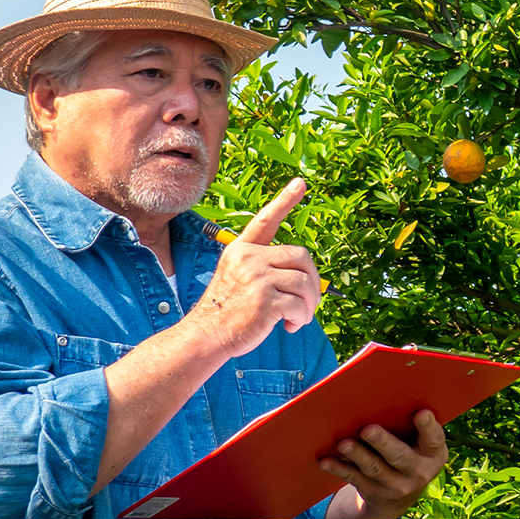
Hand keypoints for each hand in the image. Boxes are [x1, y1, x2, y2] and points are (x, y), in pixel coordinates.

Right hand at [184, 180, 321, 359]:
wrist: (206, 335)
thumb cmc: (228, 311)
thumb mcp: (239, 278)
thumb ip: (264, 268)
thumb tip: (304, 275)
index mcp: (242, 250)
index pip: (266, 220)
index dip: (285, 201)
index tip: (300, 183)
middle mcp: (249, 258)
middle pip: (301, 256)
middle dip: (312, 280)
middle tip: (309, 301)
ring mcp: (257, 277)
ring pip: (305, 282)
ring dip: (309, 304)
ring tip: (300, 317)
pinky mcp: (265, 299)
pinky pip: (299, 305)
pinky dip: (301, 318)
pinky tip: (289, 326)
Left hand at [319, 408, 448, 518]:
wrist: (398, 497)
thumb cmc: (408, 451)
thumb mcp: (419, 444)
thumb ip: (409, 425)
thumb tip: (381, 397)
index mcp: (434, 454)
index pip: (435, 439)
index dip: (428, 427)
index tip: (421, 413)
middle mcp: (419, 473)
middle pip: (400, 456)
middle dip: (383, 443)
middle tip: (368, 429)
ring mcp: (396, 486)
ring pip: (374, 468)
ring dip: (357, 455)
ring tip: (343, 444)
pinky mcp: (373, 493)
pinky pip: (354, 478)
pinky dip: (339, 468)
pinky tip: (326, 461)